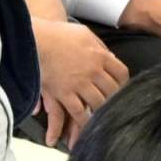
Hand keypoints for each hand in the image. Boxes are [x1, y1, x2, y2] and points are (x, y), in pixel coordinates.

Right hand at [34, 19, 128, 144]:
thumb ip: (99, 47)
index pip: (121, 73)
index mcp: (100, 56)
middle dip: (114, 99)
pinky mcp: (63, 93)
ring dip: (101, 112)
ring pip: (98, 103)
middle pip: (112, 90)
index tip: (121, 87)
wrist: (36, 39)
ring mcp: (79, 83)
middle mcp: (93, 71)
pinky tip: (86, 126)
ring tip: (103, 118)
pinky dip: (83, 121)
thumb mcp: (85, 34)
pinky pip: (77, 111)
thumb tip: (111, 58)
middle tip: (114, 106)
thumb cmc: (59, 34)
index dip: (123, 83)